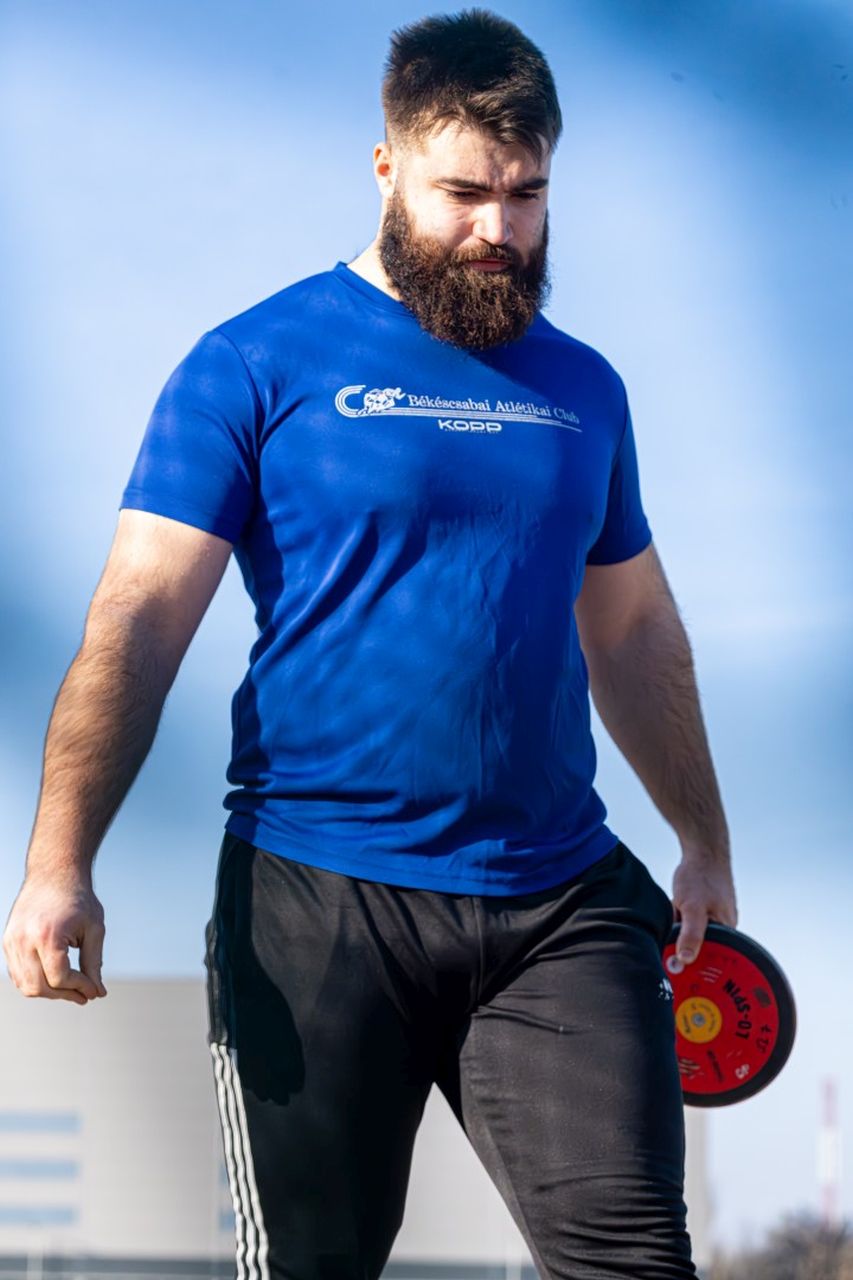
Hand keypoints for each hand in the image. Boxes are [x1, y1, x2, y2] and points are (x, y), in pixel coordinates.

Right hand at [3, 872, 106, 1004]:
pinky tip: (54, 978)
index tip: (95, 990)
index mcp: (47, 936)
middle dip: (64, 994)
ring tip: (71, 987)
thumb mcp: (94, 929)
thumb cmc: (78, 899)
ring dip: (49, 992)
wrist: (54, 874)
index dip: (80, 988)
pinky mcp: (7, 941)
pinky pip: (17, 973)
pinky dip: (35, 981)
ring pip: (25, 985)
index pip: (60, 978)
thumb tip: (97, 992)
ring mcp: (12, 941)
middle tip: (84, 994)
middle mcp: (24, 940)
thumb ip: (94, 962)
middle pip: (39, 987)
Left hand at [671, 850, 736, 965]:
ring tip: (677, 912)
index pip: (713, 960)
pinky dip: (678, 917)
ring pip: (690, 934)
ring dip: (678, 929)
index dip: (695, 966)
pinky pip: (686, 922)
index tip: (677, 967)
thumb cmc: (701, 877)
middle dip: (683, 943)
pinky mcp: (701, 909)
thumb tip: (685, 960)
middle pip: (700, 948)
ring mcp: (713, 917)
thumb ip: (691, 934)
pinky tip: (675, 907)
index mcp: (728, 932)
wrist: (702, 850)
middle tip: (675, 929)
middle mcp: (723, 927)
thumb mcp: (693, 908)